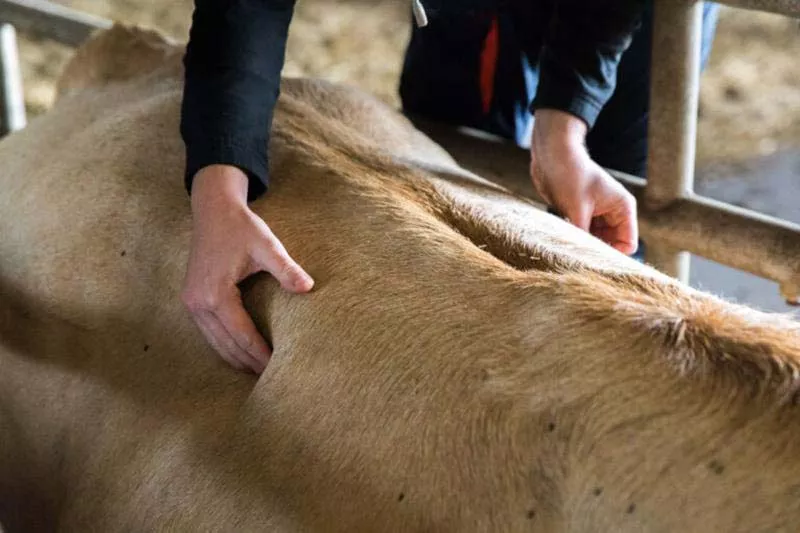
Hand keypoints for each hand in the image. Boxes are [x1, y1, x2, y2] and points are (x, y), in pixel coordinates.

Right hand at [182, 165, 313, 372]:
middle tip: (272, 379)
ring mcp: (191, 303)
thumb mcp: (267, 245)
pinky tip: (241, 354)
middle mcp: (198, 303)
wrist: (213, 210)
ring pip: (215, 343)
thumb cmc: (241, 227)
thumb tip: (308, 288)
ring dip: (236, 358)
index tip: (279, 368)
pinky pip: (209, 332)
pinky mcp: (191, 300)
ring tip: (258, 372)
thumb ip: (286, 269)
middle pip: (226, 345)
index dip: (261, 354)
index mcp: (215, 294)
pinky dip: (225, 346)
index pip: (242, 335)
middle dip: (248, 363)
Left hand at [530, 109, 637, 254]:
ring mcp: (597, 214)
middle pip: (611, 244)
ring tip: (568, 245)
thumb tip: (583, 258)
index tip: (593, 260)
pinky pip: (581, 235)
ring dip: (583, 245)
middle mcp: (613, 212)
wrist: (551, 156)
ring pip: (595, 241)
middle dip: (596, 251)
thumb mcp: (577, 209)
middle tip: (577, 257)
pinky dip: (574, 239)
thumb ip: (583, 236)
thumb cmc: (570, 174)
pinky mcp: (581, 215)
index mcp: (622, 207)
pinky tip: (563, 239)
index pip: (628, 243)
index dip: (613, 255)